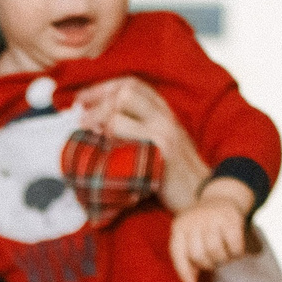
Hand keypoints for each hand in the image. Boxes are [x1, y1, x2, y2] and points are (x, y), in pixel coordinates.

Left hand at [72, 77, 207, 209]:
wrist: (202, 196)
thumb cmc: (176, 176)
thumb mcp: (162, 144)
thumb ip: (140, 129)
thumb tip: (100, 124)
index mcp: (165, 112)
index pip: (132, 84)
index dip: (103, 87)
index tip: (81, 98)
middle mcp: (165, 118)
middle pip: (126, 91)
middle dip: (96, 100)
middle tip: (80, 116)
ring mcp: (164, 134)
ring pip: (120, 113)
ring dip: (98, 121)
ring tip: (89, 133)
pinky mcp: (160, 153)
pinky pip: (125, 139)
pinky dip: (108, 142)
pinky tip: (102, 150)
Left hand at [169, 183, 253, 281]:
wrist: (221, 198)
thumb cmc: (203, 228)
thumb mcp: (190, 239)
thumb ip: (187, 260)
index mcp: (179, 226)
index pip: (178, 252)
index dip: (184, 271)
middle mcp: (194, 219)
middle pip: (198, 255)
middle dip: (208, 264)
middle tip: (215, 260)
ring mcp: (212, 217)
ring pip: (215, 251)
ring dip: (223, 259)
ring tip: (225, 255)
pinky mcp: (231, 218)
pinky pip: (234, 245)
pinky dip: (237, 253)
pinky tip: (236, 250)